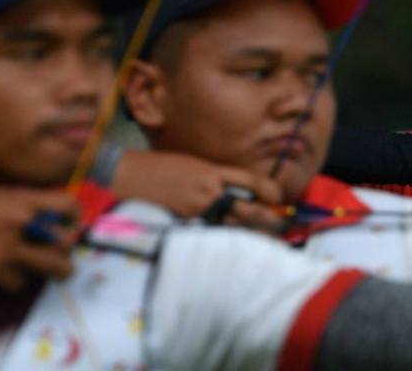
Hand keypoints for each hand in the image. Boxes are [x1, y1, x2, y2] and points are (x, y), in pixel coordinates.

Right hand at [0, 189, 78, 290]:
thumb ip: (26, 204)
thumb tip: (52, 216)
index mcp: (22, 201)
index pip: (65, 205)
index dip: (75, 216)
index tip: (73, 224)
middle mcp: (21, 224)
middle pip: (65, 242)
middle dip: (67, 249)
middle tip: (65, 253)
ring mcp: (10, 249)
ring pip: (53, 266)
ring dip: (58, 271)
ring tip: (60, 272)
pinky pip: (21, 282)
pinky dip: (17, 280)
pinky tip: (11, 275)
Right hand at [112, 149, 284, 233]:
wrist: (129, 175)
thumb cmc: (161, 167)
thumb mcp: (194, 164)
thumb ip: (216, 177)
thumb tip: (240, 192)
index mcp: (212, 171)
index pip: (251, 181)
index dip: (270, 191)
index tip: (278, 198)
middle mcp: (208, 191)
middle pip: (249, 209)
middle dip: (270, 219)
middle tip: (283, 224)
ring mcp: (197, 210)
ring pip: (234, 227)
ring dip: (253, 234)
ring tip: (269, 240)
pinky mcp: (185, 224)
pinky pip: (212, 235)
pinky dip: (227, 241)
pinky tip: (238, 247)